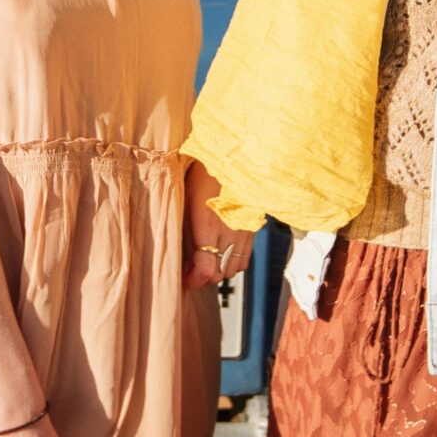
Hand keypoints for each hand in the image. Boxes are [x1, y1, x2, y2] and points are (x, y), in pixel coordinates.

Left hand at [182, 160, 254, 290]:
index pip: (206, 270)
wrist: (234, 156)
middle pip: (219, 274)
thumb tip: (184, 258)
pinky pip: (245, 257)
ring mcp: (244, 230)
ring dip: (219, 271)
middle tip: (190, 272)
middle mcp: (229, 231)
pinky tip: (222, 253)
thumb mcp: (185, 200)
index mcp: (208, 225)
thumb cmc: (204, 173)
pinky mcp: (253, 227)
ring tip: (205, 263)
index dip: (193, 281)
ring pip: (234, 268)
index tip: (184, 280)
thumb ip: (186, 232)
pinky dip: (233, 262)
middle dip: (203, 278)